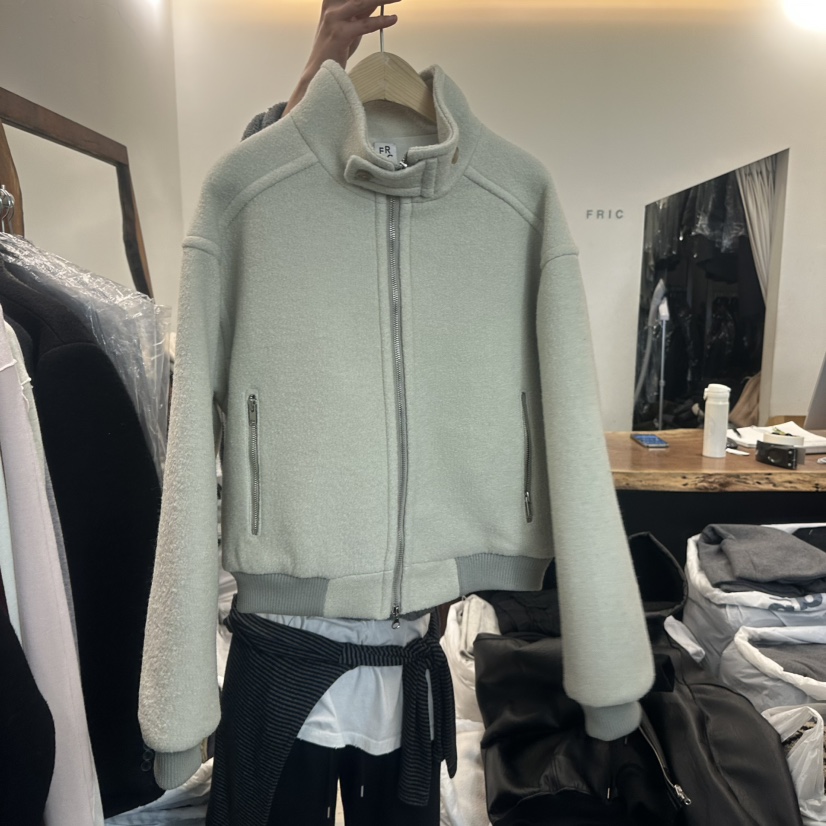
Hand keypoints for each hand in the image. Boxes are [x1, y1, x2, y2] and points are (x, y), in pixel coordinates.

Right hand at [285, 0, 400, 113]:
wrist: (319, 71)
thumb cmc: (335, 49)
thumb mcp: (349, 25)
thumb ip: (361, 12)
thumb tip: (378, 2)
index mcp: (331, 2)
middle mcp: (331, 7)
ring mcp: (334, 20)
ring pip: (362, 2)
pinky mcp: (340, 34)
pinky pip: (364, 25)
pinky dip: (381, 21)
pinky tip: (393, 18)